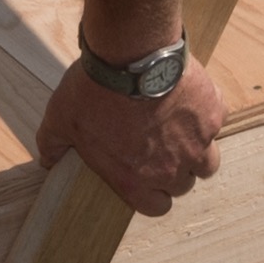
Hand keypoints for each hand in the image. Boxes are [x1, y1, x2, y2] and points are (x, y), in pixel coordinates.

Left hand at [34, 55, 223, 217]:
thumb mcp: (60, 120)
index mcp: (135, 180)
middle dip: (174, 171)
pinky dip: (207, 114)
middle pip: (183, 185)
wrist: (130, 55)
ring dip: (197, 152)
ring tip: (183, 132)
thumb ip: (53, 145)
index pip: (156, 208)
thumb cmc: (94, 90)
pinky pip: (216, 122)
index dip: (152, 195)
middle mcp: (171, 169)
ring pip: (208, 162)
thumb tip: (46, 159)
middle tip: (161, 148)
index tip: (146, 179)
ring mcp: (196, 143)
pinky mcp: (212, 114)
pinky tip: (191, 99)